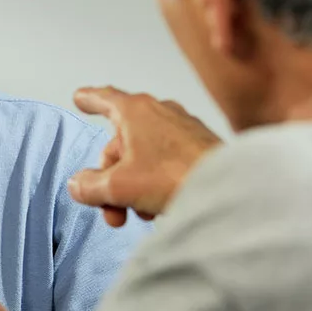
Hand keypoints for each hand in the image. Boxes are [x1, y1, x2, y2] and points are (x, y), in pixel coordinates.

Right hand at [72, 86, 221, 224]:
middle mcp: (160, 113)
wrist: (233, 190)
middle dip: (109, 177)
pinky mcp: (201, 147)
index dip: (88, 100)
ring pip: (143, 155)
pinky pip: (166, 161)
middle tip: (108, 206)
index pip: (104, 99)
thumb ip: (89, 185)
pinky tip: (158, 207)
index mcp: (135, 111)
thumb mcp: (118, 186)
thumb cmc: (178, 176)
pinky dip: (155, 182)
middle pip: (120, 142)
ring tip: (137, 213)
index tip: (80, 98)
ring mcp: (183, 129)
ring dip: (131, 185)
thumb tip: (78, 184)